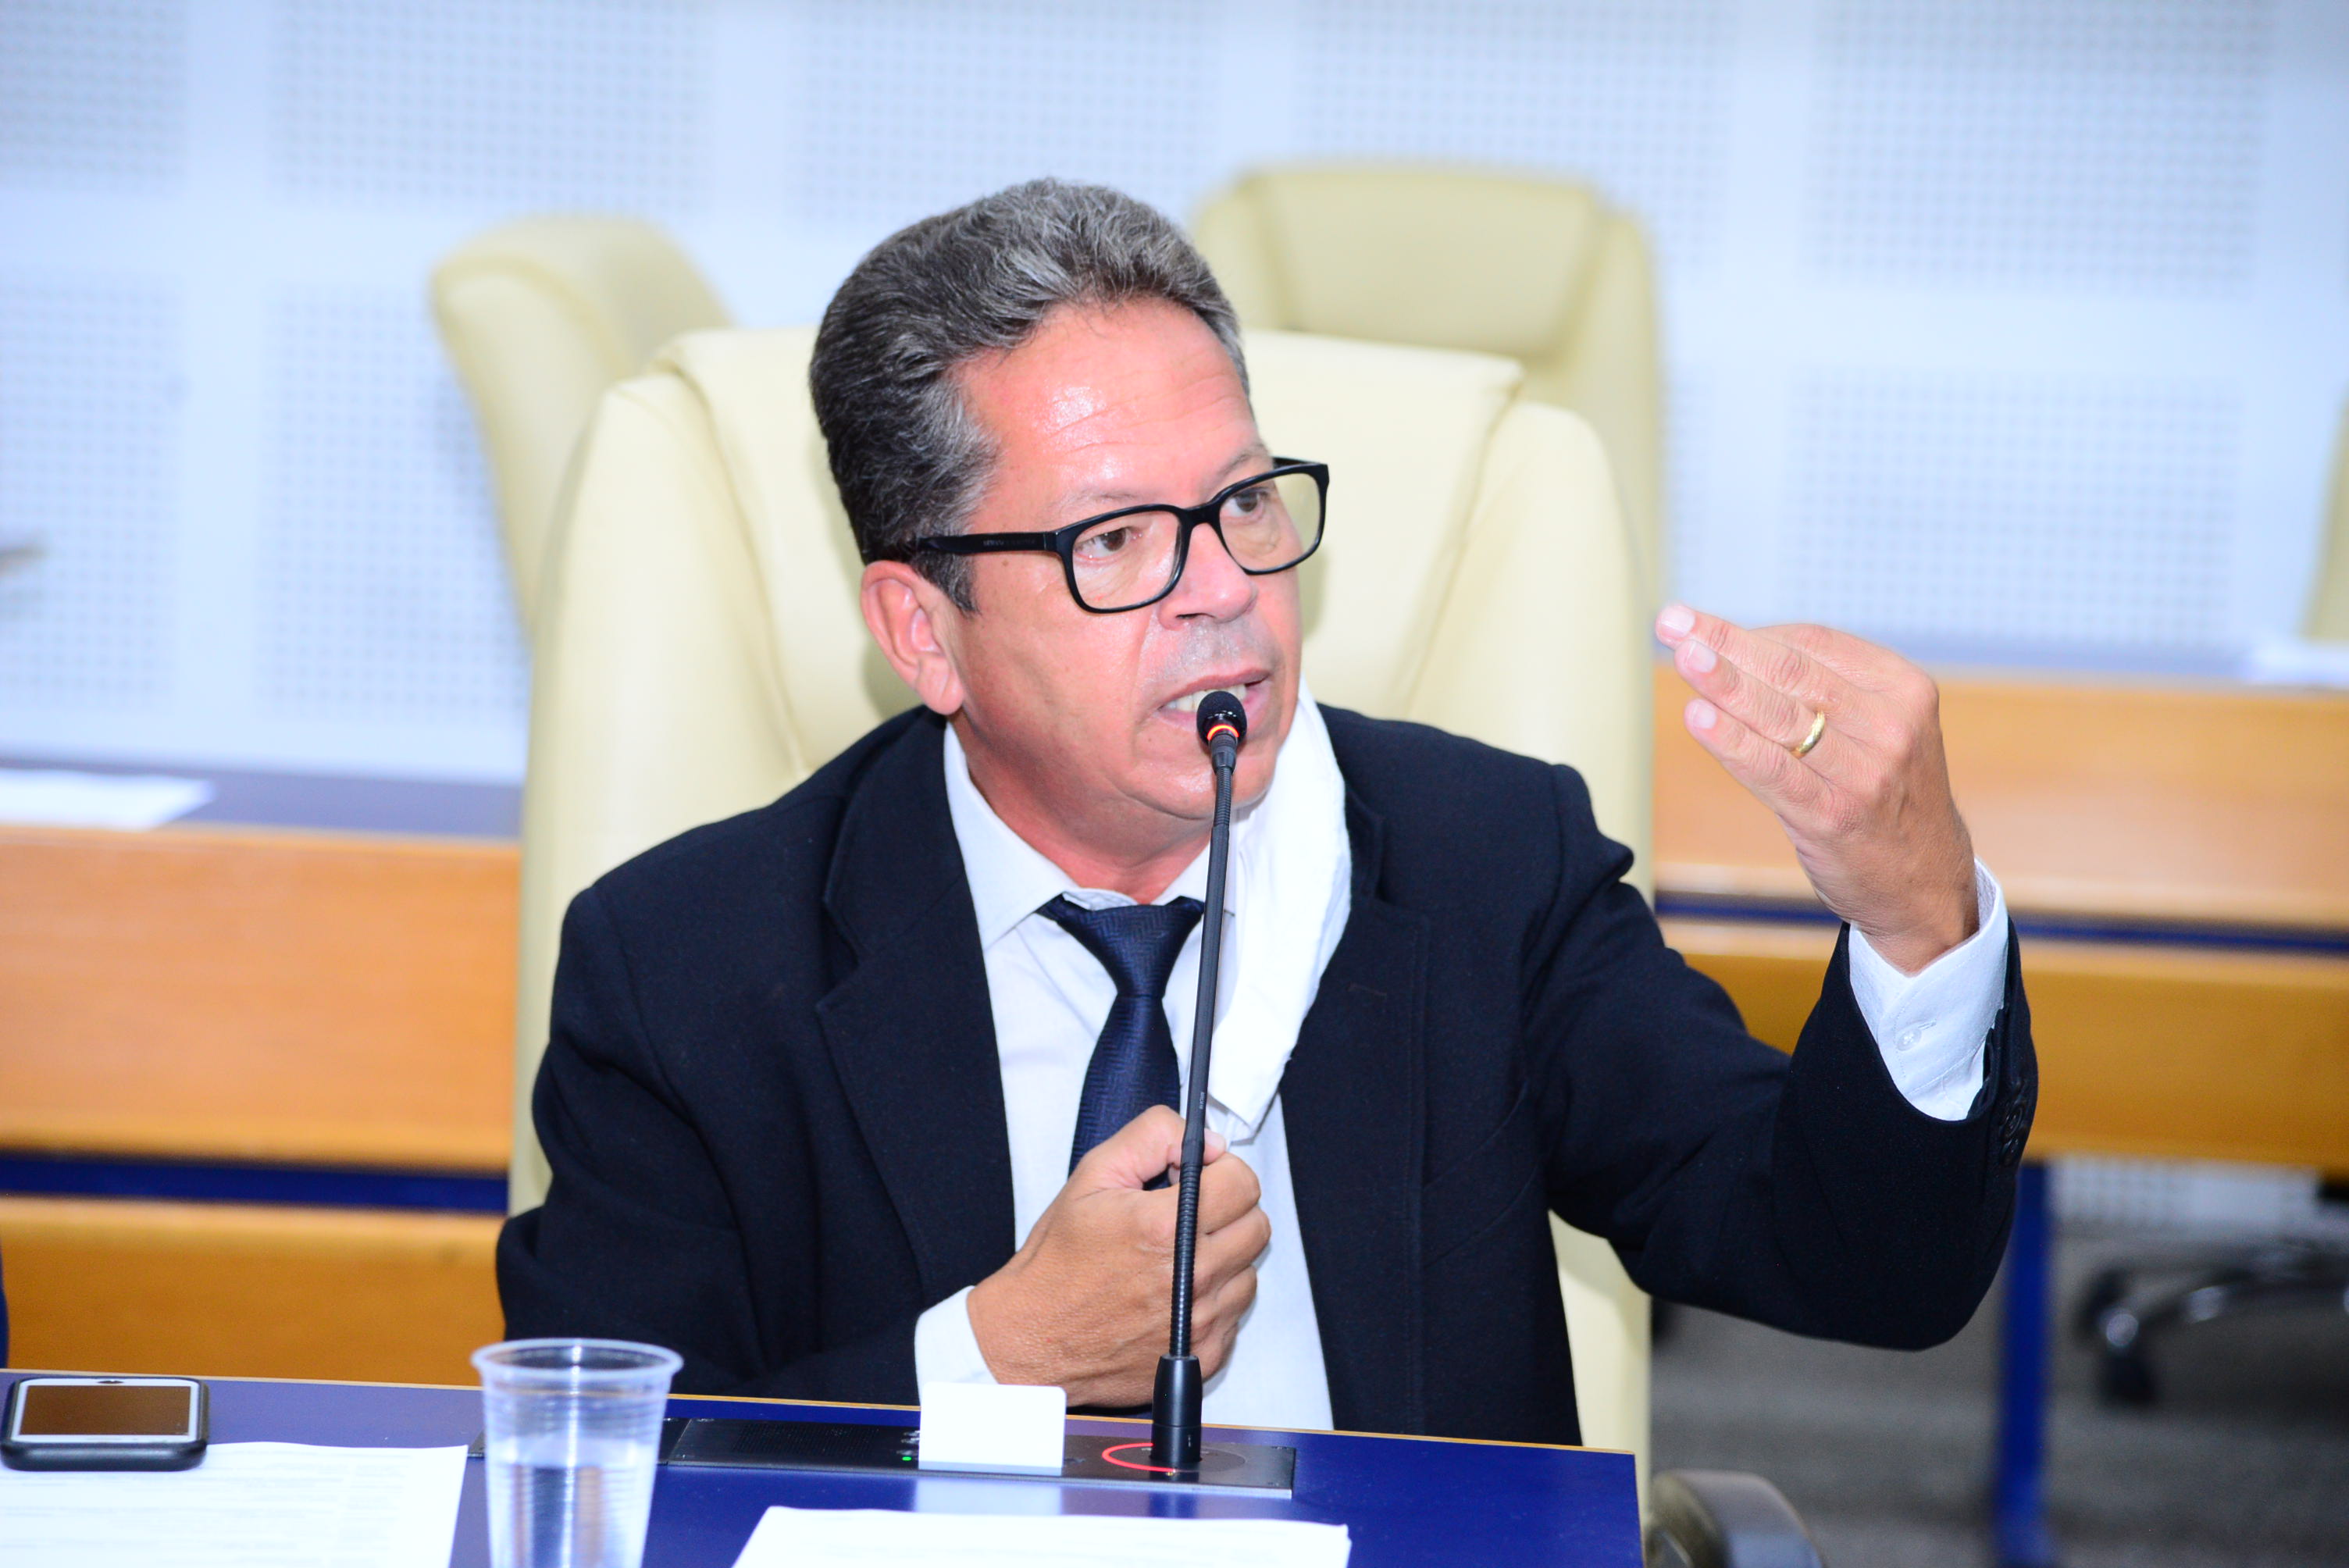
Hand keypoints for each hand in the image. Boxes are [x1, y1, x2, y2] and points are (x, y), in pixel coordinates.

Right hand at [965, 1105, 1269, 1406]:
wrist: (1034, 1336)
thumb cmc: (1058, 1263)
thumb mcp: (1093, 1176)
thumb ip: (1152, 1138)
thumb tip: (1206, 1141)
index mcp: (1164, 1227)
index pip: (1243, 1183)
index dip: (1221, 1172)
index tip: (1201, 1179)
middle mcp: (1191, 1277)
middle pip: (1256, 1226)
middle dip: (1228, 1211)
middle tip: (1190, 1215)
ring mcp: (1200, 1321)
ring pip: (1249, 1270)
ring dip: (1224, 1257)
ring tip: (1179, 1258)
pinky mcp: (1203, 1353)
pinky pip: (1235, 1314)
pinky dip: (1214, 1299)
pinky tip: (1177, 1293)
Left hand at [1656, 603, 1977, 972]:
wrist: (1926, 883)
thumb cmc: (1886, 794)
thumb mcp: (1881, 728)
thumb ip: (1826, 690)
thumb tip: (1736, 647)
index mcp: (1903, 688)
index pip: (1812, 644)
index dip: (1747, 632)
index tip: (1695, 623)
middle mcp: (1889, 724)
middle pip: (1791, 670)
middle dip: (1725, 643)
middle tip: (1673, 622)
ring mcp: (1865, 772)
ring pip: (1779, 714)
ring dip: (1724, 681)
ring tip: (1683, 655)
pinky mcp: (1833, 816)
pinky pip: (1772, 770)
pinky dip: (1731, 742)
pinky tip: (1698, 717)